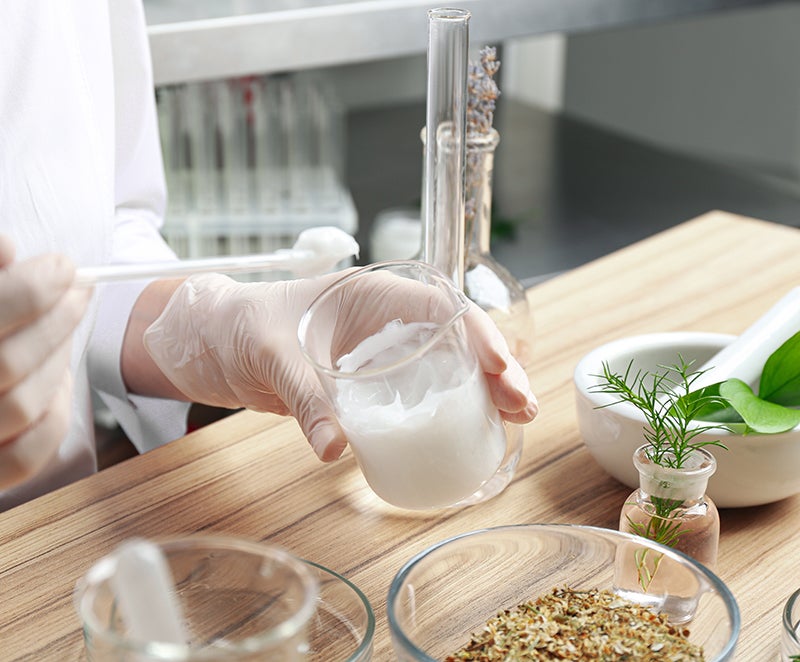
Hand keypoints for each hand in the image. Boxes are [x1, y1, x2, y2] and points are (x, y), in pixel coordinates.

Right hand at [0, 235, 90, 487]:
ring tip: (66, 329)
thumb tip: (7, 248)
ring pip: (21, 406)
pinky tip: (56, 382)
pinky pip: (26, 456)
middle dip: (56, 320)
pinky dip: (53, 415)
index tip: (64, 266)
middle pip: (6, 362)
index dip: (31, 289)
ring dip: (58, 360)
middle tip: (79, 291)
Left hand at [143, 271, 537, 460]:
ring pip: (443, 369)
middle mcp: (383, 322)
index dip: (477, 332)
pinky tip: (468, 432)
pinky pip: (415, 397)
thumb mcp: (273, 353)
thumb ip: (306, 397)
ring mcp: (378, 356)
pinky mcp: (367, 386)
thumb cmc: (240, 324)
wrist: (210, 344)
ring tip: (511, 421)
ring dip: (480, 393)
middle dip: (495, 368)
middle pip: (454, 340)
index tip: (500, 366)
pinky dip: (444, 412)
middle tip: (521, 405)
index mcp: (370, 294)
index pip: (438, 306)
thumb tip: (337, 449)